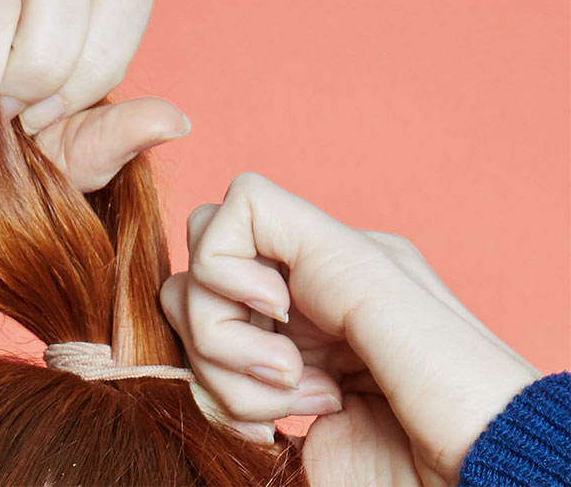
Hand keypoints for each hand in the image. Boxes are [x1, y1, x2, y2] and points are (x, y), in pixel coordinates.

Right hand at [160, 173, 540, 483]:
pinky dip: (226, 409)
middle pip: (198, 275)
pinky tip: (281, 428)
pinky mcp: (263, 398)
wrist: (477, 481)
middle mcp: (300, 293)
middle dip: (223, 330)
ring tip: (307, 403)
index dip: (227, 259)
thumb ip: (325, 254)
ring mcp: (279, 345)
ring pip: (194, 331)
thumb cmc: (462, 398)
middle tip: (290, 371)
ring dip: (231, 378)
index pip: (238, 211)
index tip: (277, 308)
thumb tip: (240, 225)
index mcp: (336, 256)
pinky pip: (201, 383)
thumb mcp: (398, 307)